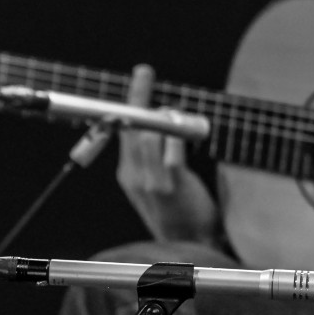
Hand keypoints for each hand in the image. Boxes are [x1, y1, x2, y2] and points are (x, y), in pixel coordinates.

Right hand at [115, 63, 219, 242]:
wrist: (192, 243)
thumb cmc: (181, 210)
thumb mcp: (158, 183)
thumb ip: (155, 155)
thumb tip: (163, 120)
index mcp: (128, 174)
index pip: (121, 131)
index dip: (128, 102)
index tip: (137, 77)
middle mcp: (133, 176)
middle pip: (130, 127)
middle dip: (137, 96)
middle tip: (143, 72)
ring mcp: (151, 180)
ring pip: (148, 134)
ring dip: (163, 116)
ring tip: (175, 113)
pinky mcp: (170, 183)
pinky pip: (171, 148)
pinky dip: (177, 132)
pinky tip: (184, 125)